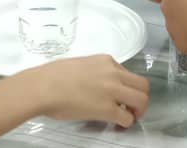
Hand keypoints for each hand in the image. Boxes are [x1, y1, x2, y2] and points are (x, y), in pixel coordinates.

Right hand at [27, 55, 149, 127]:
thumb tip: (97, 83)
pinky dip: (125, 123)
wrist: (43, 87)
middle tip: (131, 108)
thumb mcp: (80, 64)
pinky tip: (117, 125)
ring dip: (138, 111)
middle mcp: (113, 73)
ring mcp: (112, 91)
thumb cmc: (52, 75)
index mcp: (106, 61)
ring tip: (128, 117)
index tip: (120, 95)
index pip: (128, 73)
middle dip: (140, 98)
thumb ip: (95, 71)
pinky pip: (127, 118)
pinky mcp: (107, 109)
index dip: (126, 86)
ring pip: (141, 100)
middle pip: (143, 85)